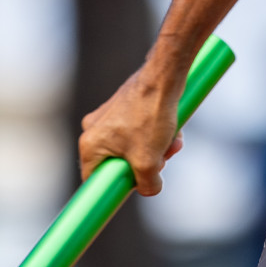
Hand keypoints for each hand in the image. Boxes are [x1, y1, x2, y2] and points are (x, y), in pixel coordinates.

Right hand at [77, 65, 185, 193]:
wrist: (163, 76)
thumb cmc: (150, 116)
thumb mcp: (149, 162)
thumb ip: (147, 185)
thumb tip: (150, 189)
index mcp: (90, 144)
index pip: (94, 179)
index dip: (114, 188)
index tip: (132, 190)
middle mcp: (94, 129)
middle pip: (119, 163)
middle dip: (145, 165)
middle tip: (163, 161)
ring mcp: (109, 115)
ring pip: (134, 146)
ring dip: (156, 149)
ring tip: (174, 142)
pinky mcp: (125, 105)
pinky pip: (139, 130)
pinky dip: (157, 134)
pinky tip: (175, 129)